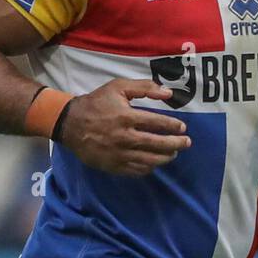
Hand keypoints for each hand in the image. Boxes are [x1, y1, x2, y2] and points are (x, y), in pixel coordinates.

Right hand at [61, 79, 191, 175]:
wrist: (70, 124)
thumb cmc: (97, 103)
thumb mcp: (118, 87)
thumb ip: (144, 87)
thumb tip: (168, 93)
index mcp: (126, 116)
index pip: (157, 123)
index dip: (173, 126)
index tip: (182, 128)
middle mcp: (124, 137)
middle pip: (157, 144)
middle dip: (175, 144)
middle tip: (186, 143)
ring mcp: (119, 154)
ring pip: (149, 160)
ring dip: (165, 157)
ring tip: (173, 154)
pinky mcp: (113, 165)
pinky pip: (136, 170)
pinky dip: (149, 167)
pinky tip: (155, 162)